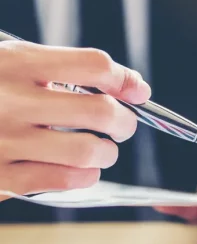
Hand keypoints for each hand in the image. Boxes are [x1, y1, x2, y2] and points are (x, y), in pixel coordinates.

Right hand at [0, 41, 150, 199]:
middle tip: (123, 125)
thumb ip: (61, 70)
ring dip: (107, 152)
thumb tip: (129, 85)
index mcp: (15, 63)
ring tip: (103, 149)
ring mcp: (2, 141)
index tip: (136, 91)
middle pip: (98, 110)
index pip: (92, 65)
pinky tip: (83, 170)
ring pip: (87, 150)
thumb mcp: (9, 63)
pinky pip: (62, 180)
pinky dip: (85, 176)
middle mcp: (10, 100)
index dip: (124, 78)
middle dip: (124, 121)